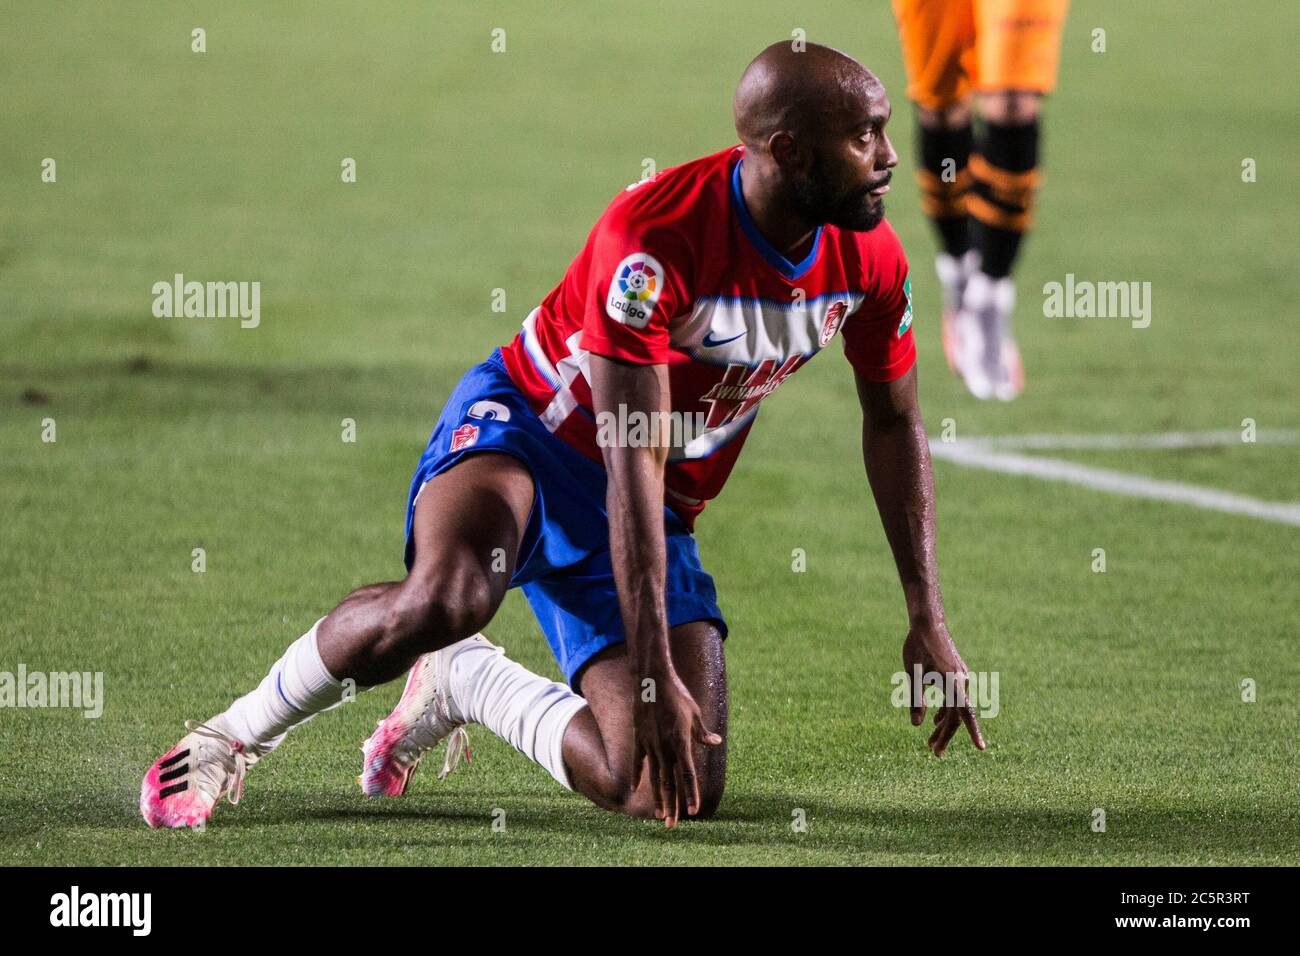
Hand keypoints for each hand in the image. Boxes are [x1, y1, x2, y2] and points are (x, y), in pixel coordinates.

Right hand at [631, 665, 722, 826]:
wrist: (652, 679)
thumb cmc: (677, 694)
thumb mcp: (695, 713)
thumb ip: (702, 732)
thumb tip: (715, 743)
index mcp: (681, 741)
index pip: (688, 774)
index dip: (691, 794)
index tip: (695, 811)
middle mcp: (665, 746)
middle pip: (670, 782)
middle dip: (673, 805)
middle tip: (673, 825)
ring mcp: (650, 743)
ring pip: (655, 777)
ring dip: (658, 797)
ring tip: (659, 815)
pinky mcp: (639, 738)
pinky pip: (639, 762)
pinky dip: (638, 776)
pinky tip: (634, 790)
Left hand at [902, 621, 985, 756]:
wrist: (928, 623)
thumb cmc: (918, 647)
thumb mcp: (913, 673)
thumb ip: (916, 699)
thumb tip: (916, 725)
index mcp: (953, 683)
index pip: (964, 713)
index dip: (972, 732)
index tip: (981, 748)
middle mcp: (961, 682)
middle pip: (957, 715)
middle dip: (946, 736)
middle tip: (934, 753)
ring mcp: (960, 678)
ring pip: (955, 708)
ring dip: (944, 725)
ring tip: (930, 742)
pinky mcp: (956, 674)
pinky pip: (954, 698)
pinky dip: (945, 711)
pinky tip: (936, 721)